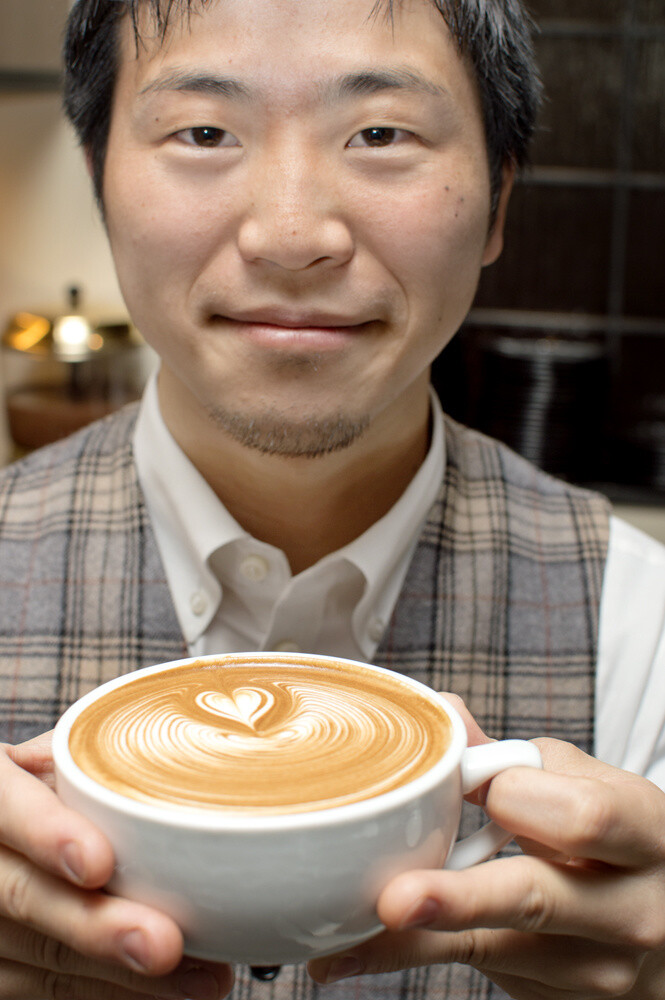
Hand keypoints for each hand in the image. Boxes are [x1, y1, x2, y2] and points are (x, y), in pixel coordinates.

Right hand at [0, 734, 234, 999]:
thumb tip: (180, 760)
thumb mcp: (43, 759)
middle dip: (97, 925)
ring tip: (202, 976)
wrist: (1, 842)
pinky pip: (49, 988)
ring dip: (125, 976)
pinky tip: (172, 990)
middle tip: (164, 942)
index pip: (5, 806)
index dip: (47, 834)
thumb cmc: (34, 791)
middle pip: (24, 896)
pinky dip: (114, 993)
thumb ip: (87, 761)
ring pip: (43, 956)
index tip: (98, 861)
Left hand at [308, 707, 664, 998]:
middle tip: (394, 900)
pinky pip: (485, 973)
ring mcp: (598, 970)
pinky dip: (424, 955)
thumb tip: (443, 717)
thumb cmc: (621, 840)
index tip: (478, 784)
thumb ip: (516, 759)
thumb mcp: (591, 785)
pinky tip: (365, 951)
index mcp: (646, 836)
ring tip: (341, 946)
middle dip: (459, 901)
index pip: (582, 818)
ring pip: (495, 953)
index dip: (520, 797)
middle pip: (535, 900)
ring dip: (412, 945)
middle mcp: (631, 912)